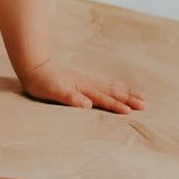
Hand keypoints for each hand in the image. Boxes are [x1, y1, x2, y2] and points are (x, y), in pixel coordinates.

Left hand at [19, 58, 144, 113]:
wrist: (33, 66)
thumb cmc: (41, 82)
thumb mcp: (52, 92)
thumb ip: (70, 98)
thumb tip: (87, 104)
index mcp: (82, 88)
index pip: (102, 99)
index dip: (115, 105)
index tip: (130, 112)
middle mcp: (87, 84)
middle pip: (112, 92)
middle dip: (128, 98)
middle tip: (144, 105)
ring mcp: (86, 81)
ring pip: (111, 87)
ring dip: (125, 92)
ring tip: (141, 96)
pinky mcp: (82, 80)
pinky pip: (104, 83)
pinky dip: (115, 86)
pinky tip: (119, 87)